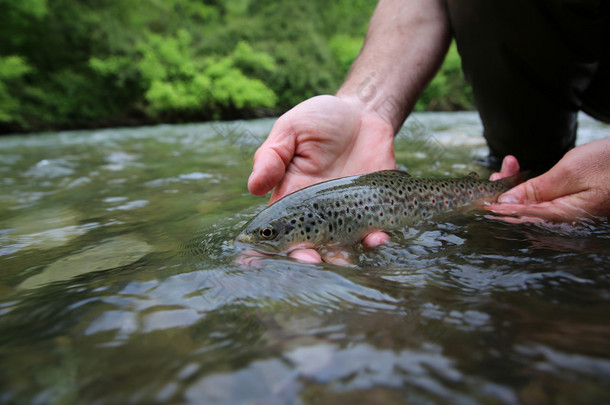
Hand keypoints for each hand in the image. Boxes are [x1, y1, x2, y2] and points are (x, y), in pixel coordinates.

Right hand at [248, 95, 394, 262]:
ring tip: (345, 260)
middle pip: (309, 244)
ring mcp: (347, 214)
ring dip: (343, 256)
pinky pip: (375, 231)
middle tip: (310, 260)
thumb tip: (254, 187)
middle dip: (308, 257)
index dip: (270, 246)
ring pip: (343, 245)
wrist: (363, 113)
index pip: (277, 228)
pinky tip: (378, 238)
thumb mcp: (291, 130)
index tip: (261, 260)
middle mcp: (319, 212)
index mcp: (292, 196)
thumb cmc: (320, 120)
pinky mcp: (375, 209)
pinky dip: (376, 239)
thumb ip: (272, 156)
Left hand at [488, 138, 609, 221]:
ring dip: (515, 186)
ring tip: (509, 165)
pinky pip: (543, 199)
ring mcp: (568, 214)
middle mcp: (564, 221)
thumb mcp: (571, 172)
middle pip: (523, 212)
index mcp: (563, 218)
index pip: (520, 218)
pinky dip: (530, 186)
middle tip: (494, 174)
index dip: (496, 209)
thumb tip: (506, 205)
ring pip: (531, 204)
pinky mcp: (571, 205)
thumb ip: (536, 191)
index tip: (477, 201)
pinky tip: (520, 172)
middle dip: (504, 193)